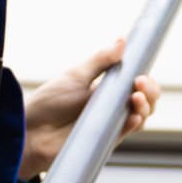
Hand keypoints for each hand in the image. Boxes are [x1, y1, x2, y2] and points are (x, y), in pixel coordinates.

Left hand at [20, 38, 161, 180]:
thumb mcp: (75, 76)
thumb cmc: (48, 104)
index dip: (145, 77)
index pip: (136, 83)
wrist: (30, 133)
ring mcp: (110, 124)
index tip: (142, 71)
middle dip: (151, 90)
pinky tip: (134, 115)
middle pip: (145, 100)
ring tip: (136, 96)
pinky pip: (127, 133)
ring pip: (142, 116)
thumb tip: (122, 41)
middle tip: (139, 82)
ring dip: (146, 105)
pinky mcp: (105, 141)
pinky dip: (135, 123)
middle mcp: (112, 107)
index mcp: (106, 89)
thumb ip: (100, 61)